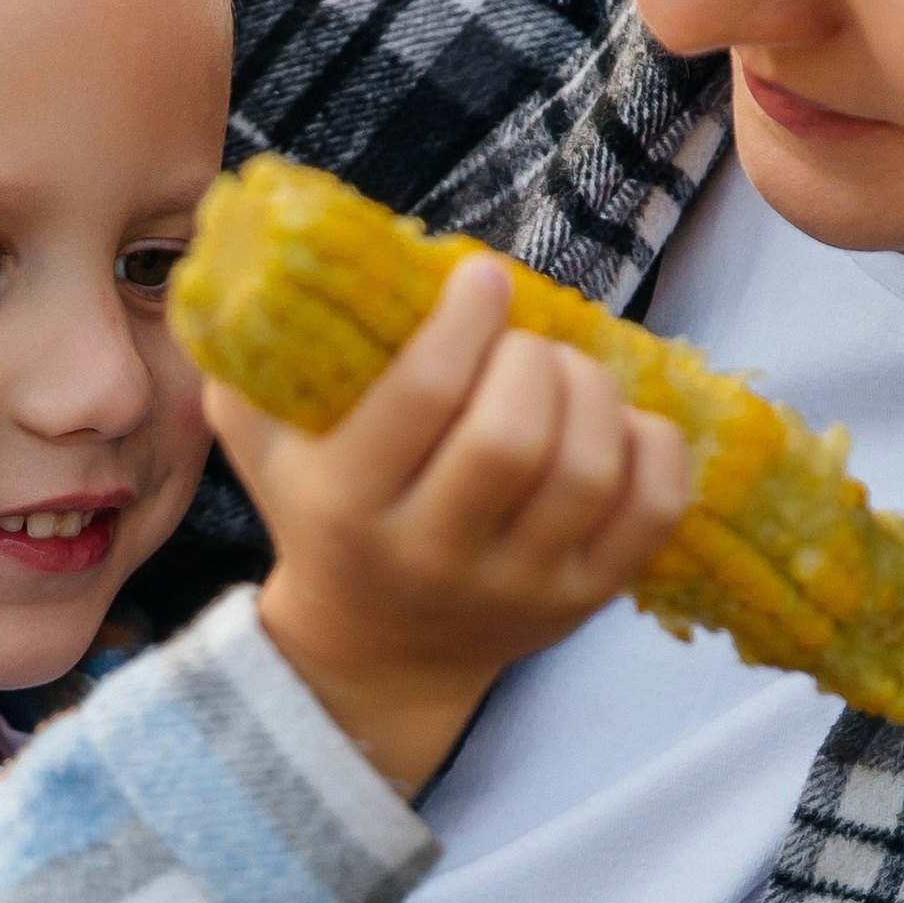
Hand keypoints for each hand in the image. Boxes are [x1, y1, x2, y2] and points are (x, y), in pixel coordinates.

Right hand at [207, 255, 690, 792]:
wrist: (377, 650)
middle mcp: (432, 556)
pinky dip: (650, 445)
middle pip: (511, 437)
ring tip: (567, 373)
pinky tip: (617, 422)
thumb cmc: (324, 518)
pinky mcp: (583, 601)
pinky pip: (650, 511)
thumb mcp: (264, 444)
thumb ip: (253, 358)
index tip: (482, 278)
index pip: (423, 397)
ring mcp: (517, 587)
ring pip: (585, 470)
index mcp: (348, 507)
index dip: (466, 320)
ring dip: (591, 391)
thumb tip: (265, 252)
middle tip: (522, 341)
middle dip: (530, 359)